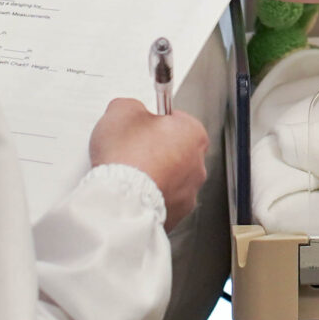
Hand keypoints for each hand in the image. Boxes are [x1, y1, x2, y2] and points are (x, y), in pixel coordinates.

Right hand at [88, 99, 209, 228]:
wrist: (123, 199)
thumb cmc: (127, 157)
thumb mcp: (121, 111)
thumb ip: (130, 105)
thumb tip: (128, 110)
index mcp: (193, 133)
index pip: (175, 120)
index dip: (152, 122)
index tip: (139, 126)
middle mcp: (198, 164)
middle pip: (175, 150)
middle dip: (154, 150)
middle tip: (131, 150)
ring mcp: (189, 192)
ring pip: (170, 178)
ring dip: (154, 175)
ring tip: (129, 174)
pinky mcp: (176, 214)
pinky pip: (162, 200)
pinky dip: (149, 197)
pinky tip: (132, 192)